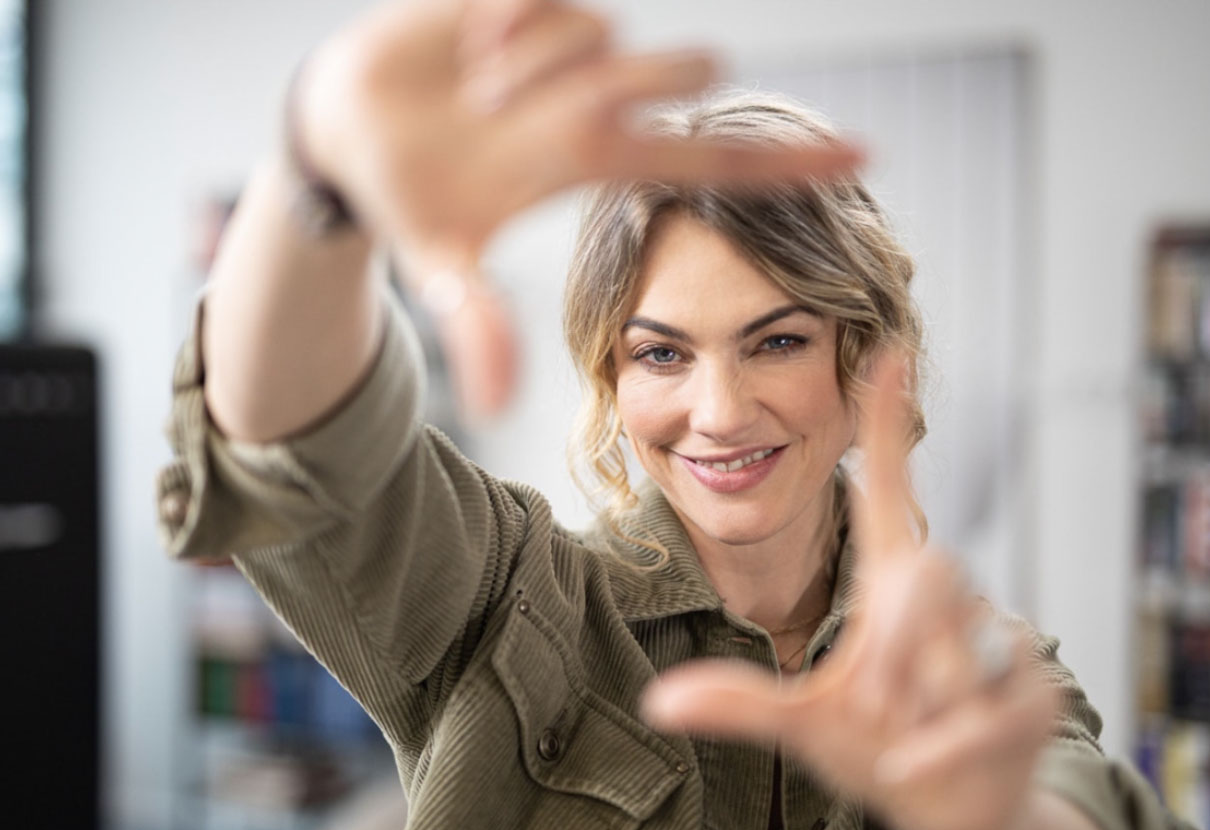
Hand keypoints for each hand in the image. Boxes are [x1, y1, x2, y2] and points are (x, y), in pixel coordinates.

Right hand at [291, 0, 862, 418]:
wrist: (344, 123)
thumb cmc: (406, 195)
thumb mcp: (438, 262)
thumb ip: (473, 324)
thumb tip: (496, 410)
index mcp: (594, 161)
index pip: (715, 164)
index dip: (786, 165)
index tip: (865, 157)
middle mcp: (595, 99)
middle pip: (677, 74)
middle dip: (628, 87)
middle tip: (532, 119)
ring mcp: (566, 47)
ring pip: (606, 34)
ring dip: (540, 68)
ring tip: (478, 96)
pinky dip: (516, 18)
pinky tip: (474, 46)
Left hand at [640, 352, 1057, 829]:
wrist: (948, 810)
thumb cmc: (876, 745)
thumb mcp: (802, 724)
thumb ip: (739, 703)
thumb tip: (656, 704)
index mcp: (890, 591)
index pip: (887, 493)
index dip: (885, 425)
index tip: (886, 350)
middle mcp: (948, 603)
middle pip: (933, 567)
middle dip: (899, 643)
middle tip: (876, 699)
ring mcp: (998, 647)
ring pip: (960, 643)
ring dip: (917, 702)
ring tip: (903, 734)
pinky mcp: (1034, 698)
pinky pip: (986, 713)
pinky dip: (941, 750)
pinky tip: (920, 766)